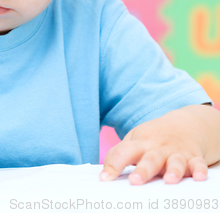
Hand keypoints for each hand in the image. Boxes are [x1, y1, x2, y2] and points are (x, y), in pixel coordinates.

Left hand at [99, 106, 217, 184]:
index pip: (123, 152)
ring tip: (168, 180)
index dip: (113, 165)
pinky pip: (198, 164)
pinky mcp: (194, 157)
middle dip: (143, 170)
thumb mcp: (134, 139)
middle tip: (134, 181)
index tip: (104, 178)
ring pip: (175, 162)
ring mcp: (176, 152)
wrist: (184, 123)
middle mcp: (158, 148)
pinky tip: (199, 177)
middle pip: (150, 159)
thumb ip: (119, 153)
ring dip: (173, 171)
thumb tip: (104, 170)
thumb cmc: (154, 137)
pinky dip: (200, 170)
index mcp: (140, 143)